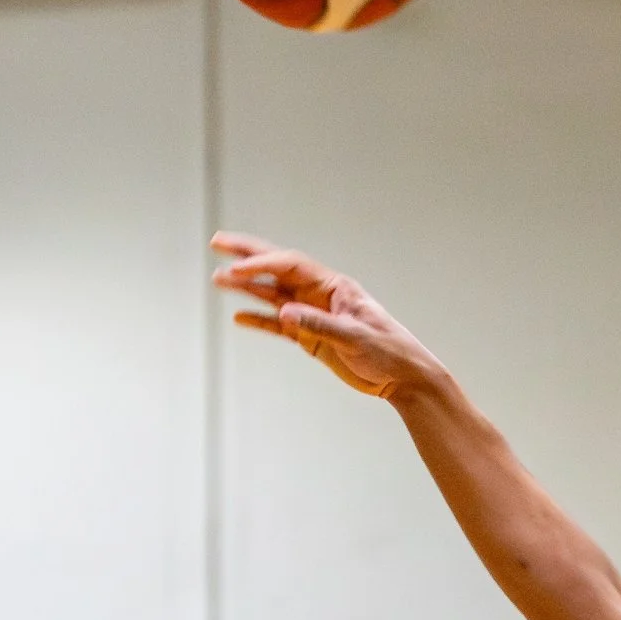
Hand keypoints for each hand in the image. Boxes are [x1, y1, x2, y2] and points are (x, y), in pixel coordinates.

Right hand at [210, 232, 438, 400]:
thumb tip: (285, 314)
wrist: (403, 377)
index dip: (263, 265)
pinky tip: (239, 317)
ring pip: (273, 296)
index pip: (291, 266)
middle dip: (247, 256)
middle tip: (217, 243)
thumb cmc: (388, 351)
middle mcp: (319, 294)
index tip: (238, 269)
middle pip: (277, 269)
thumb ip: (319, 325)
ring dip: (246, 288)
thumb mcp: (355, 337)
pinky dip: (260, 320)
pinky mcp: (310, 338)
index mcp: (334, 286)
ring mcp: (313, 315)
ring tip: (218, 280)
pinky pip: (279, 325)